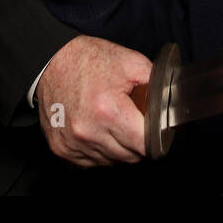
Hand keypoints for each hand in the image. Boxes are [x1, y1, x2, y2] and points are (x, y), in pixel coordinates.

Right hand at [36, 35, 150, 165]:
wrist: (50, 63)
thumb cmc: (87, 60)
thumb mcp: (130, 62)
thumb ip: (155, 84)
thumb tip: (172, 101)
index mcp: (108, 110)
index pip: (145, 145)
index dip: (155, 137)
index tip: (154, 129)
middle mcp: (88, 132)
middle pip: (130, 156)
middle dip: (137, 141)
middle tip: (133, 120)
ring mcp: (73, 144)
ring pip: (111, 161)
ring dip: (117, 147)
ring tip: (112, 121)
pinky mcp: (61, 149)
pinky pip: (91, 162)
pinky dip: (98, 150)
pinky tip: (96, 129)